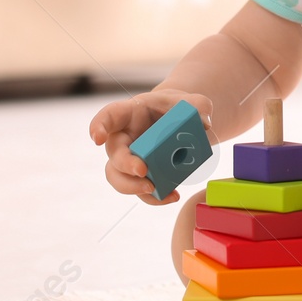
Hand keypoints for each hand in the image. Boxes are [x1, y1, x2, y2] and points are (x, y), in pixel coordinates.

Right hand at [89, 90, 213, 204]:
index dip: (99, 126)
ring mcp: (131, 159)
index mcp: (132, 113)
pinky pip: (140, 192)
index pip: (109, 116)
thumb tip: (204, 123)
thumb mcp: (195, 102)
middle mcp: (126, 137)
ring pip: (118, 177)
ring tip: (155, 189)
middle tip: (143, 171)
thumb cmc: (182, 108)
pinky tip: (173, 196)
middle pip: (113, 152)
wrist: (184, 124)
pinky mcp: (143, 177)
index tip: (97, 138)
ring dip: (132, 187)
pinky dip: (155, 198)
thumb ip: (200, 106)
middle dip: (124, 164)